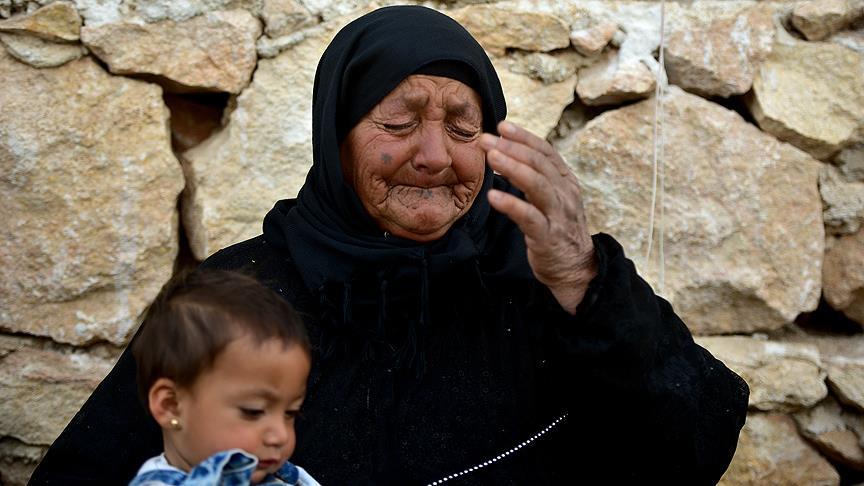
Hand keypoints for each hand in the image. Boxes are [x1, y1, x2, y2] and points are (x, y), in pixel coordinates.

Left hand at [479, 120, 597, 313]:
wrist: (575, 268)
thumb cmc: (556, 229)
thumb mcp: (551, 198)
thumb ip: (535, 177)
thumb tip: (504, 154)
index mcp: (565, 181)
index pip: (545, 152)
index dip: (524, 137)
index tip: (502, 125)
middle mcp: (564, 193)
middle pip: (539, 164)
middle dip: (512, 148)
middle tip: (485, 138)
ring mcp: (557, 214)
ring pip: (536, 185)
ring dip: (512, 168)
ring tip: (491, 157)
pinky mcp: (547, 236)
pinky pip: (529, 217)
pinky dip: (511, 204)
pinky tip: (493, 196)